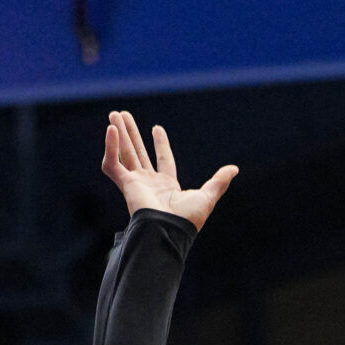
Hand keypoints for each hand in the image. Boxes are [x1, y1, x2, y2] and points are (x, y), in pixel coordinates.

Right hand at [99, 111, 236, 230]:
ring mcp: (135, 184)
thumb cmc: (187, 219)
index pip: (163, 160)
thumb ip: (218, 181)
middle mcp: (149, 183)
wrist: (169, 230)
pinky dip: (111, 147)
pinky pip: (112, 164)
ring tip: (113, 114)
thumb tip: (234, 169)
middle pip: (138, 153)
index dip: (160, 144)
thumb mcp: (207, 196)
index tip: (157, 128)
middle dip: (131, 134)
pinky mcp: (125, 185)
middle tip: (123, 115)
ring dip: (118, 134)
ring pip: (124, 154)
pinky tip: (111, 130)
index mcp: (167, 186)